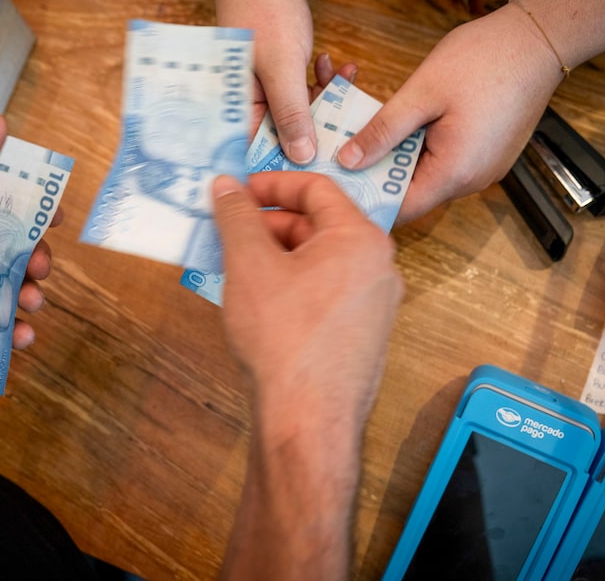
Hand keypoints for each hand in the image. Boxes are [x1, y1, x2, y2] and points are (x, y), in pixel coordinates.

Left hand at [0, 114, 60, 391]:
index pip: (0, 208)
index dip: (31, 210)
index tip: (53, 216)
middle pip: (15, 252)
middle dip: (36, 258)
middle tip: (38, 267)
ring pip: (13, 291)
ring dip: (31, 295)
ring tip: (30, 302)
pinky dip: (16, 333)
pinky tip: (20, 335)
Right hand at [213, 0, 355, 161]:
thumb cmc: (261, 15)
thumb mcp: (281, 69)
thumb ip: (291, 114)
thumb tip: (302, 157)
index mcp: (239, 111)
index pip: (256, 153)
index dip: (283, 166)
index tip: (319, 174)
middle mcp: (252, 108)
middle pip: (284, 139)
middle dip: (318, 136)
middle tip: (349, 135)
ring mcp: (269, 94)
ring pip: (303, 116)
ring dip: (328, 102)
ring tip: (346, 80)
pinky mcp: (285, 81)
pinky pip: (310, 93)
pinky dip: (327, 83)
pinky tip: (340, 66)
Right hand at [213, 171, 402, 578]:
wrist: (307, 420)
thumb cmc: (282, 336)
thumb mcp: (249, 264)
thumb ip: (237, 216)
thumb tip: (225, 184)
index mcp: (361, 240)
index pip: (317, 188)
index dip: (271, 183)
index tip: (236, 191)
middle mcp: (379, 268)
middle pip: (320, 225)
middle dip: (269, 225)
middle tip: (228, 232)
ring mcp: (375, 306)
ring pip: (320, 262)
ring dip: (277, 256)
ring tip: (235, 267)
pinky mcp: (363, 337)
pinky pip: (326, 293)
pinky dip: (292, 286)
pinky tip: (258, 303)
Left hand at [336, 4, 563, 221]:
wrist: (539, 39)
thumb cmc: (485, 60)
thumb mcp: (421, 94)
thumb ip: (382, 132)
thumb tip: (348, 161)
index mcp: (454, 173)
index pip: (399, 209)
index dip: (365, 197)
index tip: (338, 179)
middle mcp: (472, 180)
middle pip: (412, 193)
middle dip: (379, 171)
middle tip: (348, 147)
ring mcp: (484, 168)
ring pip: (427, 176)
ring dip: (400, 156)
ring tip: (374, 129)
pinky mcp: (488, 154)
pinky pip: (446, 161)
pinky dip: (422, 147)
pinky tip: (406, 123)